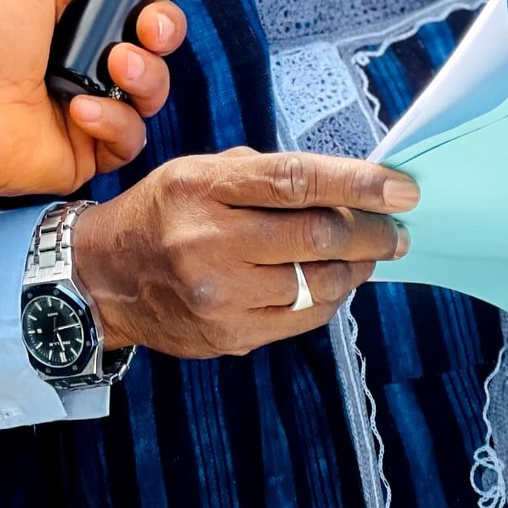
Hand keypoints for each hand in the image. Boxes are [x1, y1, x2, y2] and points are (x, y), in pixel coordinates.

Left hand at [0, 0, 212, 198]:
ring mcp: (92, 96)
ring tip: (111, 66)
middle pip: (159, 31)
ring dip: (144, 73)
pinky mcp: (89, 142)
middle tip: (144, 25)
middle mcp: (89, 48)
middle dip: (165, 24)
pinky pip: (132, 134)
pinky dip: (114, 120)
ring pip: (155, 84)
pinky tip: (80, 107)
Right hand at [71, 146, 416, 357]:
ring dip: (357, 267)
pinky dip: (331, 296)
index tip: (403, 188)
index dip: (358, 184)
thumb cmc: (162, 213)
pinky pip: (304, 317)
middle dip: (372, 231)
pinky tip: (335, 280)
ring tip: (368, 253)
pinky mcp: (230, 336)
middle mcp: (208, 242)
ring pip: (318, 282)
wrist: (104, 278)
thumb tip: (345, 184)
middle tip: (397, 227)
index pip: (296, 181)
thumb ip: (267, 175)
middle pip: (316, 237)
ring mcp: (219, 297)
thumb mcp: (199, 172)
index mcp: (202, 188)